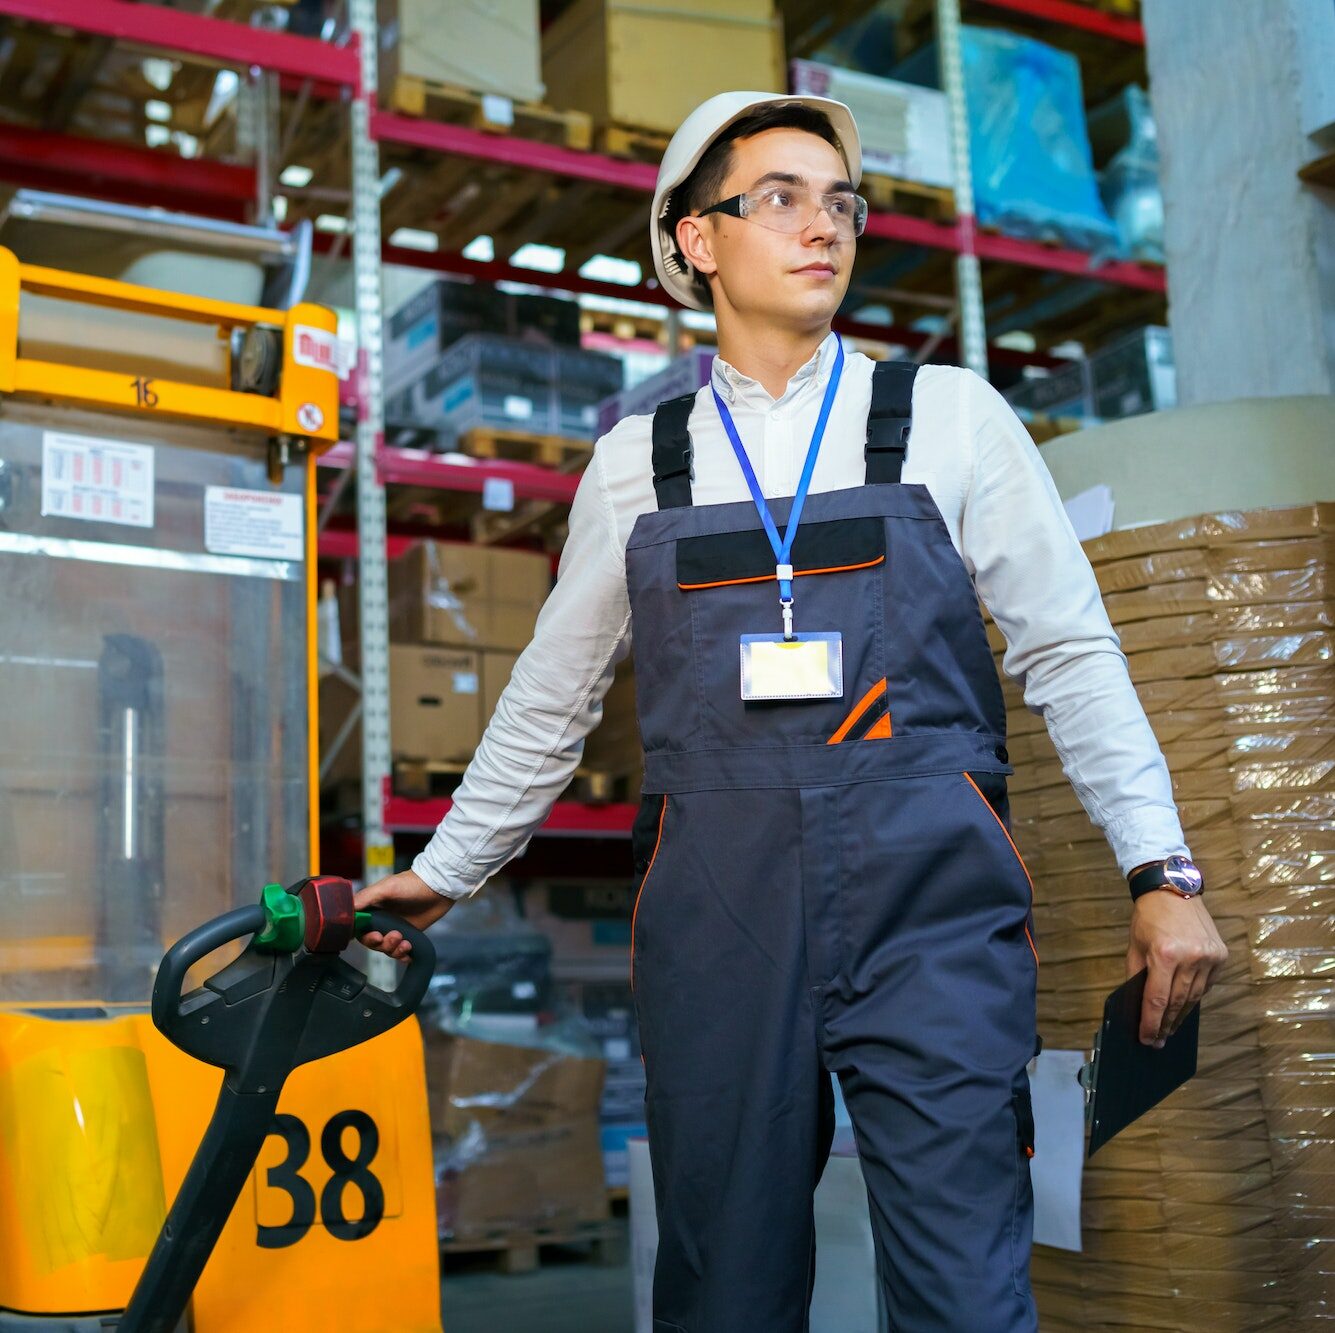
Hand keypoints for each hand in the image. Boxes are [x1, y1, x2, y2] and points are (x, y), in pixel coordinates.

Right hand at [354, 868, 455, 961]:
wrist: (439, 887)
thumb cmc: (412, 884)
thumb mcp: (387, 887)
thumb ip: (367, 897)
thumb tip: (348, 909)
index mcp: (372, 908)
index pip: (359, 928)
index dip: (364, 935)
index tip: (375, 936)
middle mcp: (381, 919)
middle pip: (371, 941)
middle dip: (381, 943)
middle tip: (395, 936)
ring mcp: (395, 928)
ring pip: (386, 948)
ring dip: (394, 949)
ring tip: (406, 942)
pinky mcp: (409, 934)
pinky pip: (400, 951)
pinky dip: (403, 955)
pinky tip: (409, 954)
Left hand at [1127, 890, 1228, 1046]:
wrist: (1173, 889)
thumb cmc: (1148, 918)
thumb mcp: (1134, 946)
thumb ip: (1137, 976)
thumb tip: (1139, 1007)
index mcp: (1165, 954)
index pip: (1157, 999)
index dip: (1152, 1023)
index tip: (1147, 1039)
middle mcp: (1191, 957)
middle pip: (1178, 1001)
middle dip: (1166, 1023)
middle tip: (1158, 1040)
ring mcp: (1209, 956)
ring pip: (1195, 997)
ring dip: (1181, 1014)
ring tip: (1170, 1028)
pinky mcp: (1220, 955)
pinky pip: (1207, 984)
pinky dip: (1195, 996)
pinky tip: (1185, 1006)